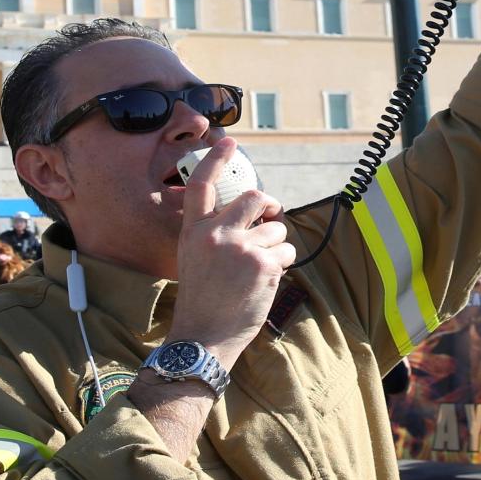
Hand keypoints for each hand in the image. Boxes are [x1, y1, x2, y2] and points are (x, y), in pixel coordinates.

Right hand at [167, 138, 295, 368]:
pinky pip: (286, 250)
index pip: (202, 185)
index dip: (215, 160)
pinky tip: (266, 281)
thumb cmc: (203, 300)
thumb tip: (253, 214)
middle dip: (269, 207)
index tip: (229, 143)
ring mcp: (240, 248)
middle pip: (254, 197)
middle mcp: (215, 234)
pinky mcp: (263, 264)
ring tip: (259, 269)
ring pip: (276, 228)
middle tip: (270, 220)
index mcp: (194, 231)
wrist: (204, 336)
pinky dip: (283, 263)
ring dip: (276, 245)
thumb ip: (216, 233)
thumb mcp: (195, 259)